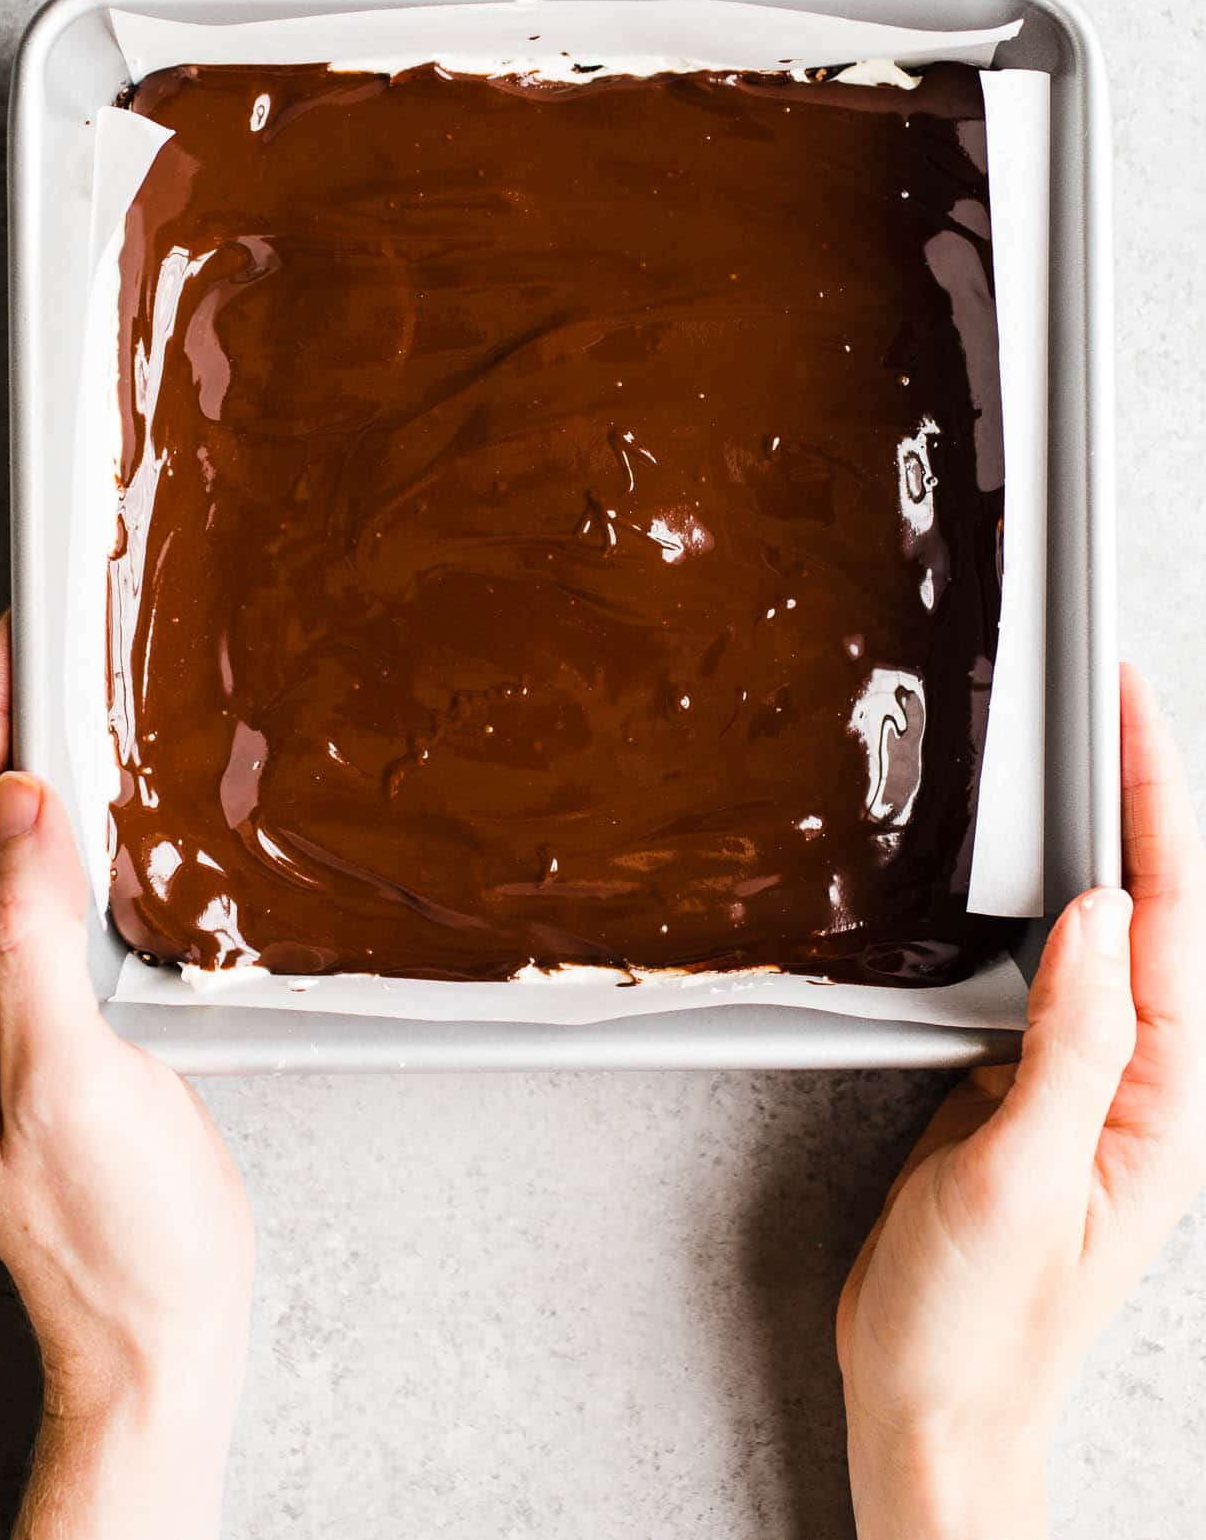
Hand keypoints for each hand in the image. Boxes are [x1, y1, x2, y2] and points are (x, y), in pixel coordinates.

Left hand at [0, 619, 253, 1539]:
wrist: (156, 1317)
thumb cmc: (107, 1226)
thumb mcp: (65, 1071)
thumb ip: (29, 928)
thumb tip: (17, 801)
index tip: (15, 638)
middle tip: (46, 629)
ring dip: (28, 767)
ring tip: (65, 681)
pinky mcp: (34, 1006)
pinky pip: (34, 888)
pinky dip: (63, 826)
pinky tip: (93, 787)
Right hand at [837, 666, 1205, 1539]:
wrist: (932, 1403)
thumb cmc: (981, 1323)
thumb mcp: (1024, 1181)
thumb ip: (1071, 1046)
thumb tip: (1100, 917)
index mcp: (1164, 1104)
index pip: (1173, 924)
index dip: (1155, 807)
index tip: (1129, 714)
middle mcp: (1140, 1084)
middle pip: (1155, 914)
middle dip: (1139, 800)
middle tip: (1108, 702)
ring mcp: (1087, 1084)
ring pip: (1105, 937)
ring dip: (1095, 845)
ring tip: (1078, 759)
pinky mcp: (1030, 1089)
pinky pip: (1050, 976)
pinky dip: (1039, 907)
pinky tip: (1025, 876)